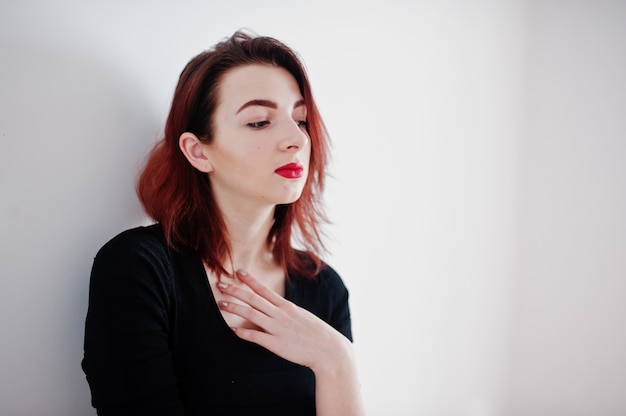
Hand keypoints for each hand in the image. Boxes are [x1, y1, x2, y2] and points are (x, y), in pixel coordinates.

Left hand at [216, 270, 352, 371]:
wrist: (329, 350)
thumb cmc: (315, 333)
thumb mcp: (301, 316)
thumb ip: (286, 311)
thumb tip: (274, 307)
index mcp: (287, 307)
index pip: (264, 289)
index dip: (249, 280)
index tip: (237, 271)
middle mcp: (281, 315)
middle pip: (254, 299)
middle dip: (235, 290)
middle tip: (220, 285)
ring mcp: (278, 329)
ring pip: (252, 314)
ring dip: (235, 308)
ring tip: (221, 303)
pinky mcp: (277, 344)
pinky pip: (257, 337)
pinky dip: (243, 332)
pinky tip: (232, 329)